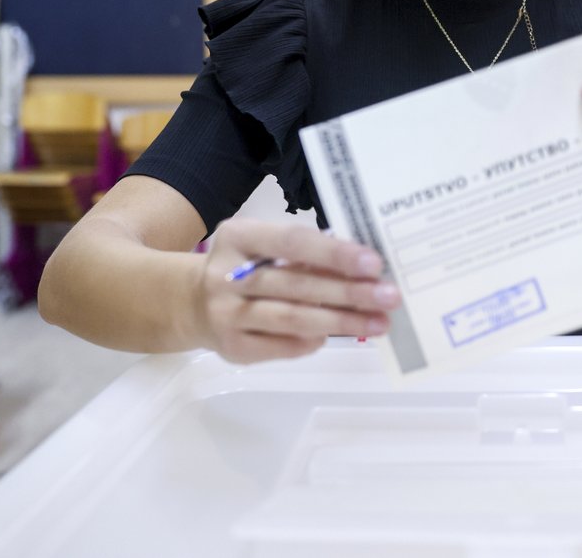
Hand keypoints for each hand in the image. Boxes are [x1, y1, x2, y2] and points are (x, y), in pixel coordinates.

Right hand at [199, 219, 401, 363]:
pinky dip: (313, 341)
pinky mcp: (231, 347)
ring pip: (293, 318)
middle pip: (297, 284)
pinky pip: (282, 346)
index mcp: (239, 236)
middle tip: (389, 297)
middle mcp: (226, 274)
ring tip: (378, 323)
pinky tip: (335, 336)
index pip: (292, 242)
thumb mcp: (265, 246)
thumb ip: (305, 253)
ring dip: (341, 321)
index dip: (334, 254)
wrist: (192, 302)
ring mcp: (226, 314)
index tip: (373, 264)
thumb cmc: (246, 266)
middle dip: (349, 292)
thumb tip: (365, 269)